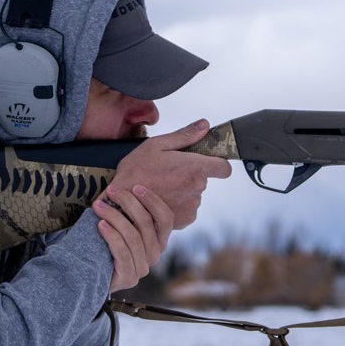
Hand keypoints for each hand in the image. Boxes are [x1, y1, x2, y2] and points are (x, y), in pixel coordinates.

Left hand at [94, 183, 173, 292]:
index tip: (135, 187)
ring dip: (115, 216)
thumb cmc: (106, 244)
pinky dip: (111, 236)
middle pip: (147, 224)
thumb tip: (126, 186)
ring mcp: (143, 268)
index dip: (153, 201)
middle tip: (111, 191)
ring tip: (99, 206)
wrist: (91, 275)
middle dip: (128, 203)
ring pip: (133, 236)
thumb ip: (129, 213)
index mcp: (158, 241)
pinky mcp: (129, 277)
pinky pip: (122, 252)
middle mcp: (154, 254)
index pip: (165, 218)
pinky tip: (100, 225)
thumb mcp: (122, 226)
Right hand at [107, 119, 230, 228]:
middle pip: (203, 180)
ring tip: (161, 187)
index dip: (217, 164)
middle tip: (168, 172)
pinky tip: (161, 200)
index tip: (207, 162)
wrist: (120, 203)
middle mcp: (197, 189)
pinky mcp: (184, 220)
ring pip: (193, 195)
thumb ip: (185, 135)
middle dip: (190, 175)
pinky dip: (176, 205)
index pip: (224, 168)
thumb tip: (204, 125)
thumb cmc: (135, 172)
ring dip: (182, 191)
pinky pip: (186, 209)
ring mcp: (192, 206)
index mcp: (194, 168)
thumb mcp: (157, 145)